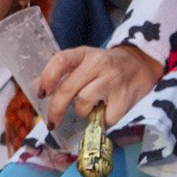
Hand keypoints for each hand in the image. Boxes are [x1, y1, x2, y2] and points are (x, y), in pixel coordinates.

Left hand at [38, 43, 161, 129]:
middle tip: (51, 122)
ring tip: (90, 107)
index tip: (41, 94)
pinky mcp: (123, 99)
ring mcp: (112, 81)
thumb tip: (36, 87)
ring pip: (83, 103)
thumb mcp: (85, 61)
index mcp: (84, 54)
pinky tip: (104, 113)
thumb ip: (64, 73)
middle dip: (56, 109)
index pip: (61, 60)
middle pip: (68, 89)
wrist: (140, 65)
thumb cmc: (105, 67)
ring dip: (82, 112)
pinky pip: (103, 118)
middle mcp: (98, 64)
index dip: (47, 77)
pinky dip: (100, 121)